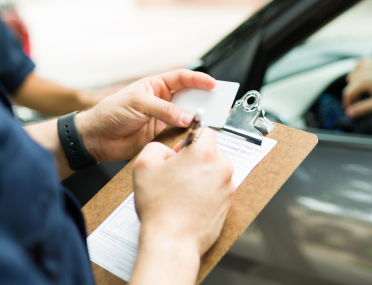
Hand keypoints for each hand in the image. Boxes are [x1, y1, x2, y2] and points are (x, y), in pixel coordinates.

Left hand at [77, 69, 215, 161]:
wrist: (97, 138)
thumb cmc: (111, 113)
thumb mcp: (138, 104)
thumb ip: (164, 110)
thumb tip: (187, 117)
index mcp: (156, 86)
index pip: (182, 78)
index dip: (199, 80)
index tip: (213, 84)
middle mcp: (162, 101)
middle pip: (189, 97)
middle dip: (203, 99)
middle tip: (218, 103)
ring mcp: (163, 118)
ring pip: (187, 116)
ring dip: (197, 118)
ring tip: (209, 119)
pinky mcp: (162, 135)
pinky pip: (180, 133)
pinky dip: (188, 134)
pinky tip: (194, 134)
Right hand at [132, 129, 234, 254]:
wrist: (172, 240)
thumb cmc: (160, 207)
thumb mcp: (143, 165)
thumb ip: (156, 147)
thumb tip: (166, 151)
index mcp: (204, 153)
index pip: (205, 131)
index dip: (188, 140)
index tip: (179, 152)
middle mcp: (221, 168)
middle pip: (211, 153)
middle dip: (195, 159)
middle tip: (176, 174)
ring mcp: (227, 187)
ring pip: (214, 172)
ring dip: (201, 176)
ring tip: (181, 192)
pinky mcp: (228, 204)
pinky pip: (217, 190)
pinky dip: (206, 193)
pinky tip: (189, 203)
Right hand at [342, 58, 371, 117]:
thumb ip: (363, 108)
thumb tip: (350, 113)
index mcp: (365, 80)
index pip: (348, 93)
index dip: (348, 103)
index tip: (350, 109)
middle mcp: (365, 70)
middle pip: (349, 84)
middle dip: (353, 94)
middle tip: (361, 101)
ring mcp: (368, 64)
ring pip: (352, 74)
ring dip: (354, 83)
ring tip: (364, 90)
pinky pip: (358, 64)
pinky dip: (358, 71)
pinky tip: (364, 77)